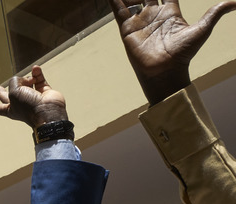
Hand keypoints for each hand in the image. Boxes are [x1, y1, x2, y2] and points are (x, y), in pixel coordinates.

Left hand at [0, 65, 67, 128]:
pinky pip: (38, 79)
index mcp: (10, 109)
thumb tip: (25, 78)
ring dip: (26, 78)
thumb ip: (14, 82)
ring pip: (25, 84)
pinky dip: (37, 73)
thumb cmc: (29, 106)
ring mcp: (32, 97)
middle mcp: (21, 104)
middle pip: (10, 95)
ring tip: (29, 79)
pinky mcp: (44, 91)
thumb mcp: (14, 92)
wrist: (48, 110)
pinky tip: (35, 68)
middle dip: (3, 92)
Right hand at [107, 0, 235, 104]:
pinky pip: (120, 12)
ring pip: (133, 0)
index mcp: (171, 13)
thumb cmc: (184, 53)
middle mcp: (154, 15)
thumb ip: (215, 13)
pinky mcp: (127, 29)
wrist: (165, 71)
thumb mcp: (202, 29)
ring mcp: (140, 22)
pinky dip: (114, 2)